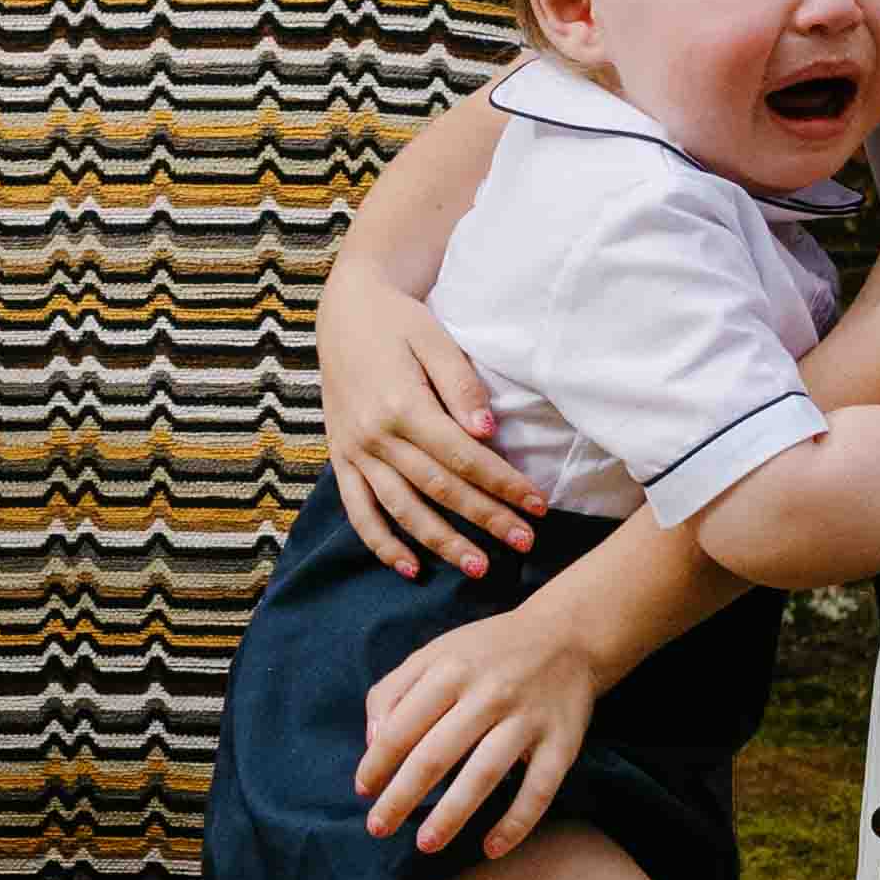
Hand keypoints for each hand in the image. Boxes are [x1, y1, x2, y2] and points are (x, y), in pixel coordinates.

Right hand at [319, 268, 537, 576]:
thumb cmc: (399, 323)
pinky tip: (410, 568)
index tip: (538, 506)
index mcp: (403, 406)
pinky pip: (359, 511)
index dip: (503, 484)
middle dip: (485, 519)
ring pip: (402, 509)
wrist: (344, 311)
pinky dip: (381, 543)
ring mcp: (355, 452)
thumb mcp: (434, 339)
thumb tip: (487, 433)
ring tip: (478, 568)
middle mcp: (376, 436)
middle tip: (524, 543)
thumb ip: (461, 386)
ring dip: (441, 543)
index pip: (464, 457)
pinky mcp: (341, 458)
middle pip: (440, 489)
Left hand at [358, 597, 606, 861]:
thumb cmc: (487, 653)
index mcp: (451, 669)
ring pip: (484, 774)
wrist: (568, 635)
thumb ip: (393, 691)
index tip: (364, 791)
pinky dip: (516, 822)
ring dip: (451, 815)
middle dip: (401, 797)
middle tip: (378, 828)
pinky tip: (491, 848)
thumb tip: (371, 743)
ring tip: (425, 844)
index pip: (403, 726)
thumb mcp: (434, 653)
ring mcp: (528, 719)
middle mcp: (489, 693)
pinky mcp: (562, 742)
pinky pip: (539, 790)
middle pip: (436, 755)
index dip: (377, 763)